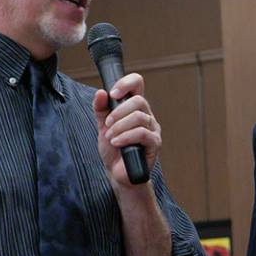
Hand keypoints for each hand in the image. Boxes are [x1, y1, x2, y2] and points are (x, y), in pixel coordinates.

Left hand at [92, 72, 160, 186]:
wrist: (117, 173)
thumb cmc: (113, 149)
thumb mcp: (103, 126)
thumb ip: (101, 109)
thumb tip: (100, 92)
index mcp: (135, 107)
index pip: (137, 84)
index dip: (126, 83)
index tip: (113, 94)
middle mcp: (147, 115)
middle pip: (138, 100)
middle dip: (118, 112)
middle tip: (108, 124)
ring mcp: (153, 129)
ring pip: (139, 117)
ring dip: (120, 126)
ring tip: (110, 137)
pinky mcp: (155, 143)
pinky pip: (142, 133)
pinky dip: (125, 137)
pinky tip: (117, 143)